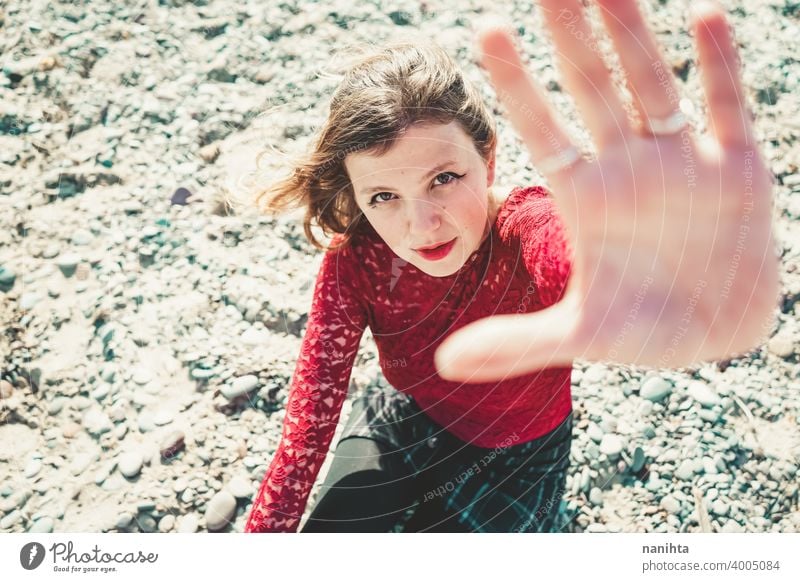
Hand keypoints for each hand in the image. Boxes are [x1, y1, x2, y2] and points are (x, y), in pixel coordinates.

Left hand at [434, 0, 779, 382]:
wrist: (717, 335)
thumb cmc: (642, 330)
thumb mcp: (578, 336)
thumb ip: (514, 343)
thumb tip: (443, 365)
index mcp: (585, 198)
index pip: (543, 130)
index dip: (516, 85)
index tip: (484, 33)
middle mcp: (628, 168)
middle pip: (593, 90)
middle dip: (570, 38)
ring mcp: (683, 163)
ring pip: (653, 86)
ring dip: (633, 36)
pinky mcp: (739, 171)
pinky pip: (728, 109)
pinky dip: (718, 69)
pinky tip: (705, 18)